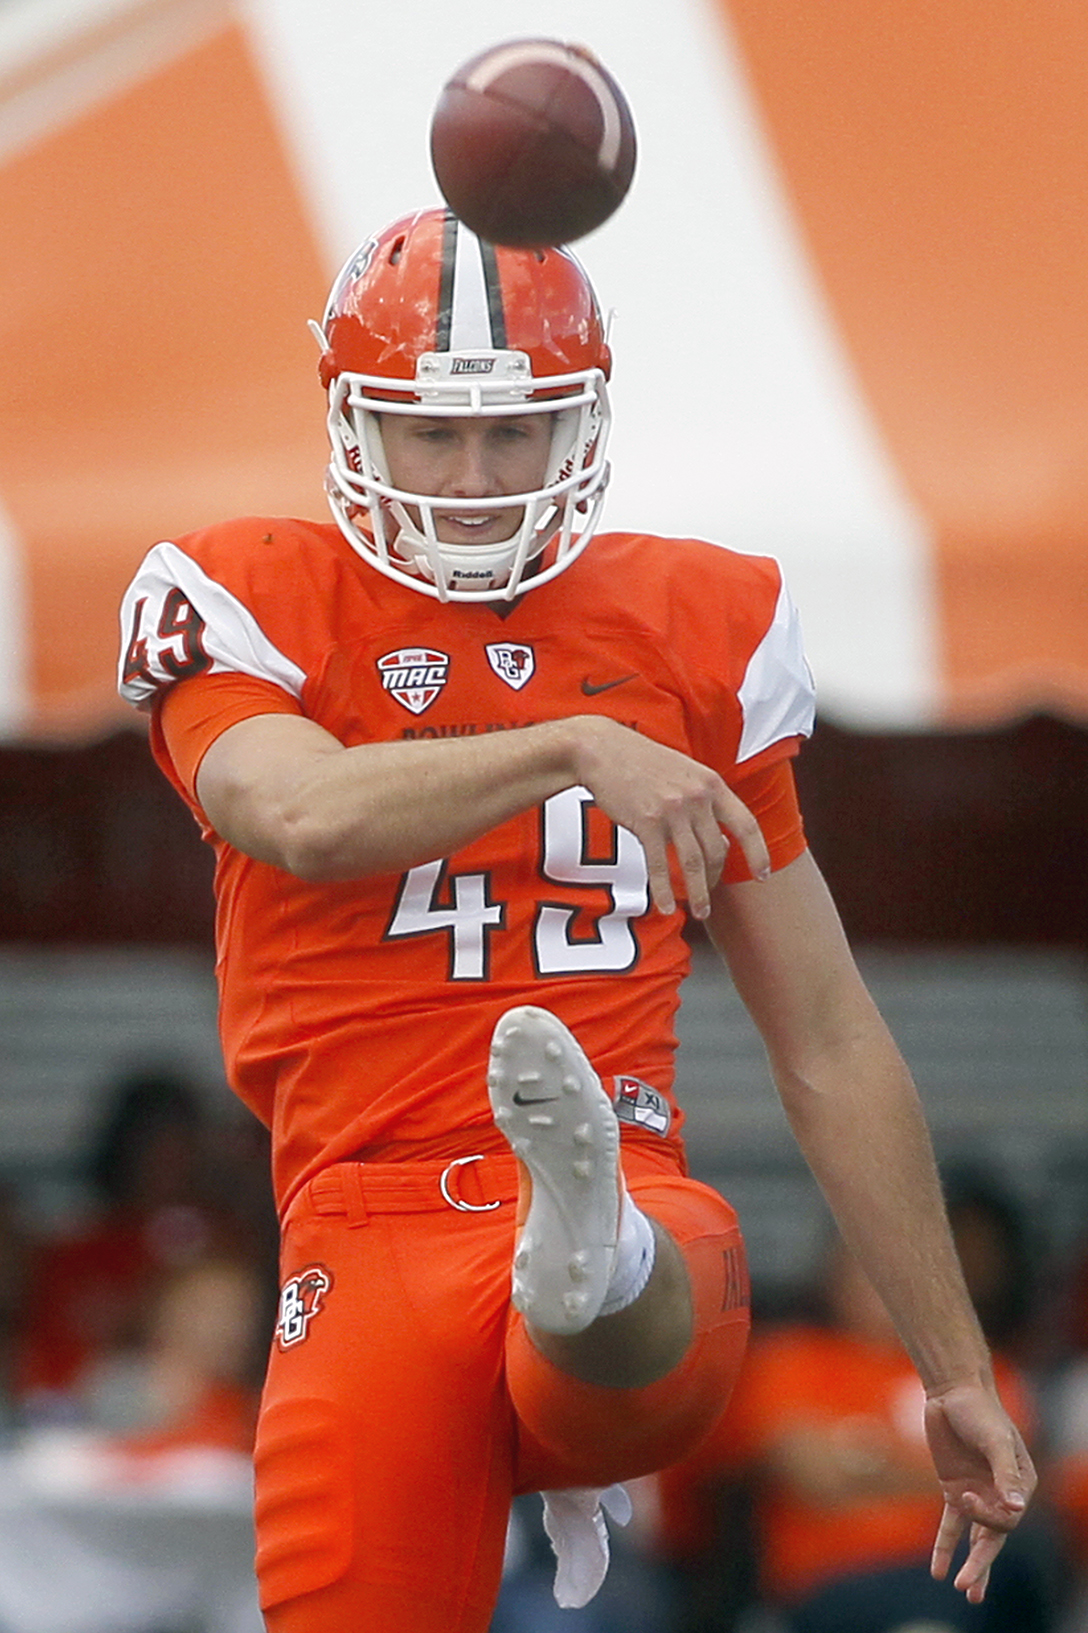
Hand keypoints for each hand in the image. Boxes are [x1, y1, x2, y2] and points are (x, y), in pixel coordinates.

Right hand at [571, 718, 769, 917]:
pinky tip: (666, 906)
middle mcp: (696, 797)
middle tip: (710, 896)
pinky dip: (664, 890)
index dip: (758, 853)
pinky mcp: (646, 822)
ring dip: (699, 893)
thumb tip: (720, 841)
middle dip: (715, 878)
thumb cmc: (642, 761)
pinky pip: (660, 865)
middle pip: (717, 850)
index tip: (763, 875)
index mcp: (711, 783)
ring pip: (694, 863)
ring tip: (701, 912)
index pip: (746, 824)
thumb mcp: (684, 772)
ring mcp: (672, 810)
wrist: (602, 750)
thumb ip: (704, 802)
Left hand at [924, 1381, 1035, 1602]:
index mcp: (1020, 1484)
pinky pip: (950, 1525)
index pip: (1007, 1519)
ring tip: (967, 1592)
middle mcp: (1000, 1493)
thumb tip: (1017, 1509)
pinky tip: (938, 1571)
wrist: (950, 1391)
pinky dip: (944, 1547)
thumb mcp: (994, 1439)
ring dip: (972, 1565)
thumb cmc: (979, 1411)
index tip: (966, 1498)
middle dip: (981, 1566)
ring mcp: (977, 1492)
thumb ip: (1004, 1473)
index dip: (986, 1517)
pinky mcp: (953, 1488)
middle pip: (993, 1538)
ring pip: (975, 1538)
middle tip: (969, 1590)